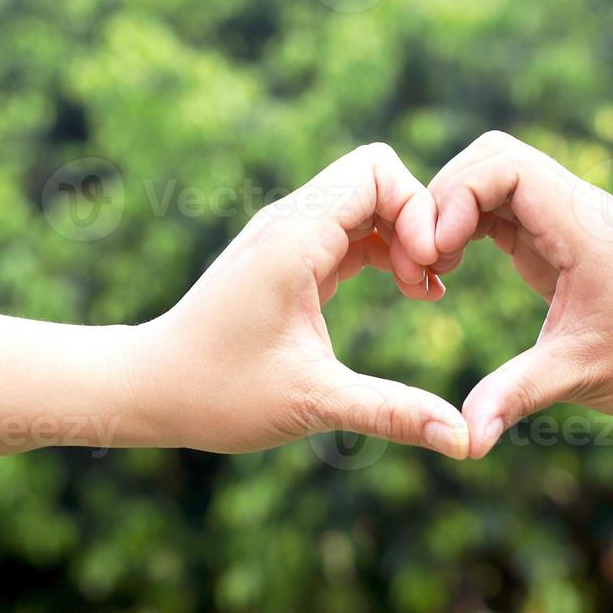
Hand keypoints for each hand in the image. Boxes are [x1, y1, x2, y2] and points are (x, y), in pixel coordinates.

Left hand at [113, 144, 469, 458]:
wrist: (149, 389)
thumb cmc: (218, 393)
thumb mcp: (313, 402)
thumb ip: (392, 413)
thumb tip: (464, 441)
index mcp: (295, 238)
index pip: (377, 171)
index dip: (418, 210)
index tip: (430, 272)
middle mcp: (290, 222)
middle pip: (378, 176)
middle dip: (418, 220)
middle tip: (431, 282)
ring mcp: (287, 236)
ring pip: (367, 201)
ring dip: (404, 237)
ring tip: (424, 292)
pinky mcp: (288, 257)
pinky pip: (351, 229)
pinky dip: (385, 250)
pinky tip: (407, 292)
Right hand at [428, 132, 612, 457]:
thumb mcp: (579, 378)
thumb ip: (517, 395)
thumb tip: (464, 440)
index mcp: (586, 229)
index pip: (508, 167)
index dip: (458, 196)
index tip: (436, 252)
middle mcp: (580, 209)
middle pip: (494, 156)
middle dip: (446, 196)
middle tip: (424, 259)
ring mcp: (572, 217)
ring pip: (497, 174)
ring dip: (455, 209)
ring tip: (434, 268)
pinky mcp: (562, 235)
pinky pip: (505, 204)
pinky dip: (469, 224)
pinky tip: (452, 269)